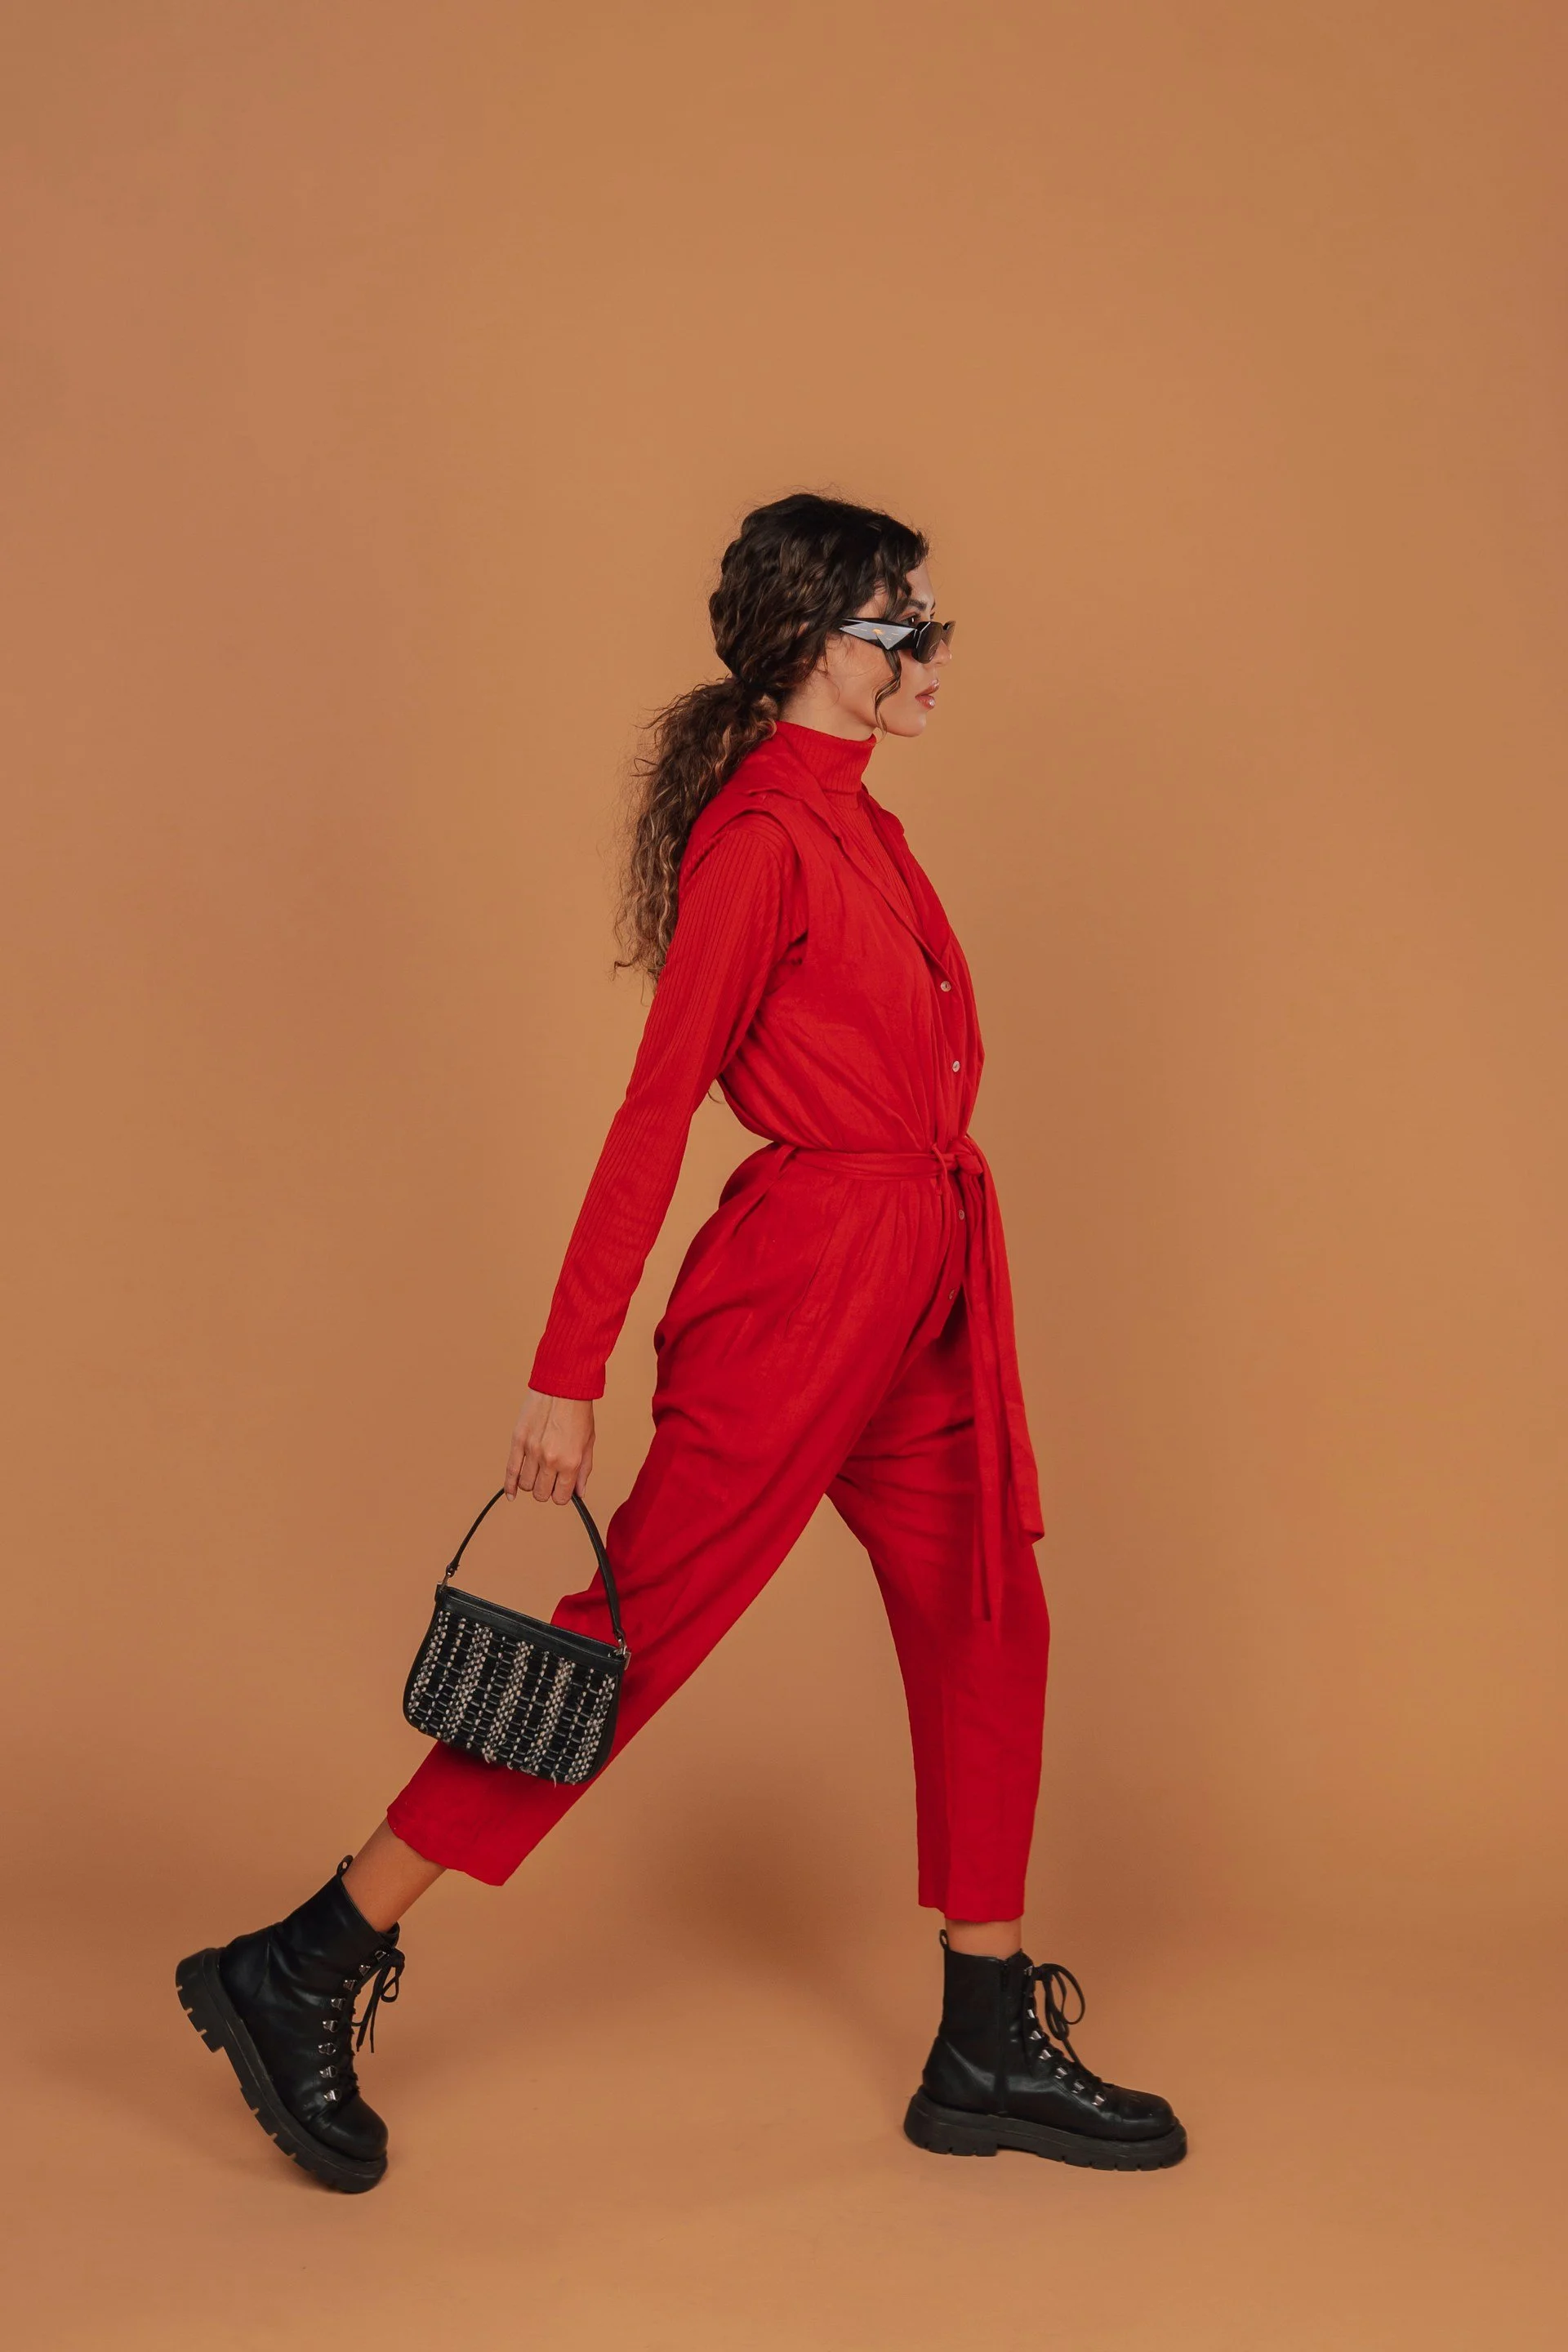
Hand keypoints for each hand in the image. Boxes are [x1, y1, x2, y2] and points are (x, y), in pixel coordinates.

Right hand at [505, 1388, 595, 1503]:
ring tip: (537, 1472)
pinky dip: (510, 1486)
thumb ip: (583, 1471)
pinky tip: (512, 1493)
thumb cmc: (578, 1412)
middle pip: (541, 1494)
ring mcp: (531, 1450)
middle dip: (546, 1490)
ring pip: (526, 1485)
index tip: (561, 1488)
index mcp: (570, 1461)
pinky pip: (510, 1471)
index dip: (561, 1495)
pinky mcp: (518, 1440)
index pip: (560, 1498)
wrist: (562, 1385)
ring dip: (531, 1483)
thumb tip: (579, 1493)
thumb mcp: (588, 1443)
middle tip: (550, 1478)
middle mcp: (550, 1459)